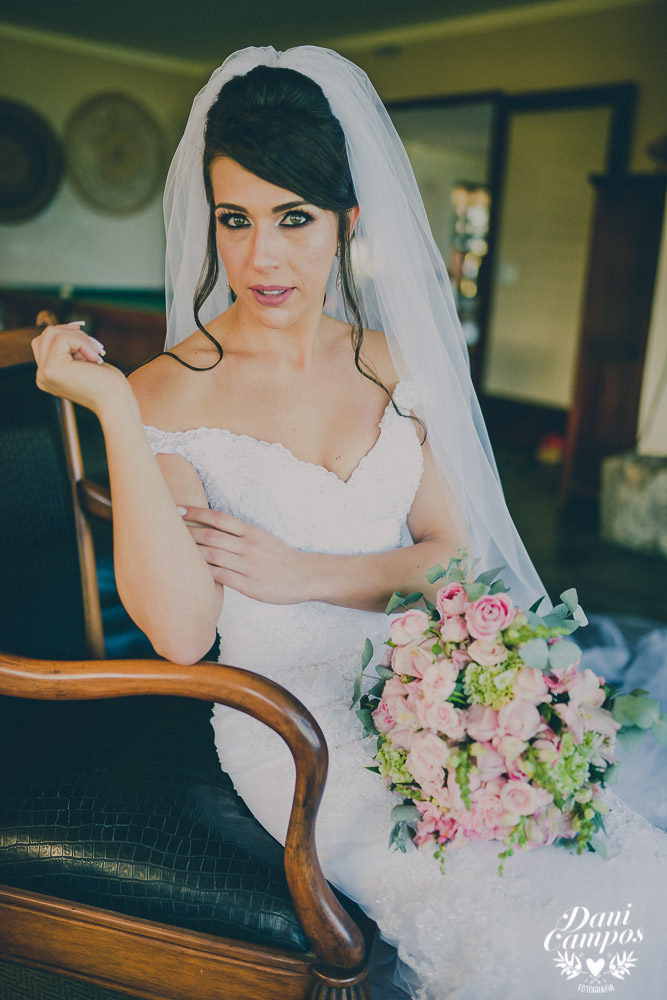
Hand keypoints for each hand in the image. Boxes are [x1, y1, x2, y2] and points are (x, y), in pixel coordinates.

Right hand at [31, 323, 128, 415]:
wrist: (116, 402)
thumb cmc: (108, 384)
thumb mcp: (86, 362)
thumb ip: (71, 350)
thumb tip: (69, 326)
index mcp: (48, 376)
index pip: (45, 342)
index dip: (65, 334)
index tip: (85, 337)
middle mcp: (42, 376)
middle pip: (46, 334)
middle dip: (72, 333)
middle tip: (94, 347)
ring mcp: (44, 373)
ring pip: (51, 333)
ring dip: (78, 337)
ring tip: (95, 353)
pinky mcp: (51, 369)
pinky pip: (62, 339)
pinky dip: (82, 343)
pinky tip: (94, 358)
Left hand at [179, 505, 310, 603]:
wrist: (306, 576)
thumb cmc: (280, 558)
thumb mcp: (262, 538)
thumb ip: (239, 535)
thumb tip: (210, 530)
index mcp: (251, 531)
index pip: (218, 518)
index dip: (195, 513)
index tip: (177, 509)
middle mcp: (248, 545)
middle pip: (210, 536)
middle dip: (186, 532)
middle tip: (163, 529)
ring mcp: (248, 565)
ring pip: (212, 556)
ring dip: (190, 553)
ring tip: (170, 552)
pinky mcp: (249, 585)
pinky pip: (221, 577)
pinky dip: (203, 574)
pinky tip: (189, 574)